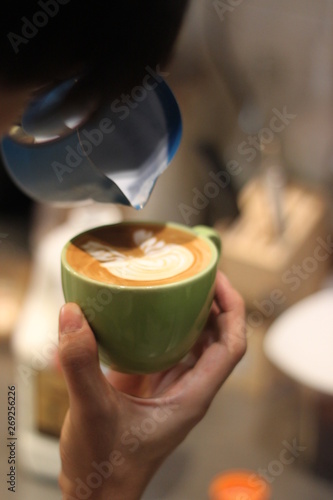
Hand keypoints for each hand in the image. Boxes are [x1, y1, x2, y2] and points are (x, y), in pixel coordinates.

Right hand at [58, 271, 245, 499]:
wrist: (94, 495)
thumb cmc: (106, 468)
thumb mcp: (94, 413)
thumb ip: (82, 365)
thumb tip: (72, 315)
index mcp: (191, 397)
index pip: (231, 347)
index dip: (231, 310)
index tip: (217, 280)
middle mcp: (185, 390)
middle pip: (214, 339)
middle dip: (210, 304)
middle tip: (193, 273)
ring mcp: (165, 388)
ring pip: (188, 344)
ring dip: (185, 315)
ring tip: (171, 285)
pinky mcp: (144, 388)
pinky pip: (158, 350)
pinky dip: (154, 329)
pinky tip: (137, 313)